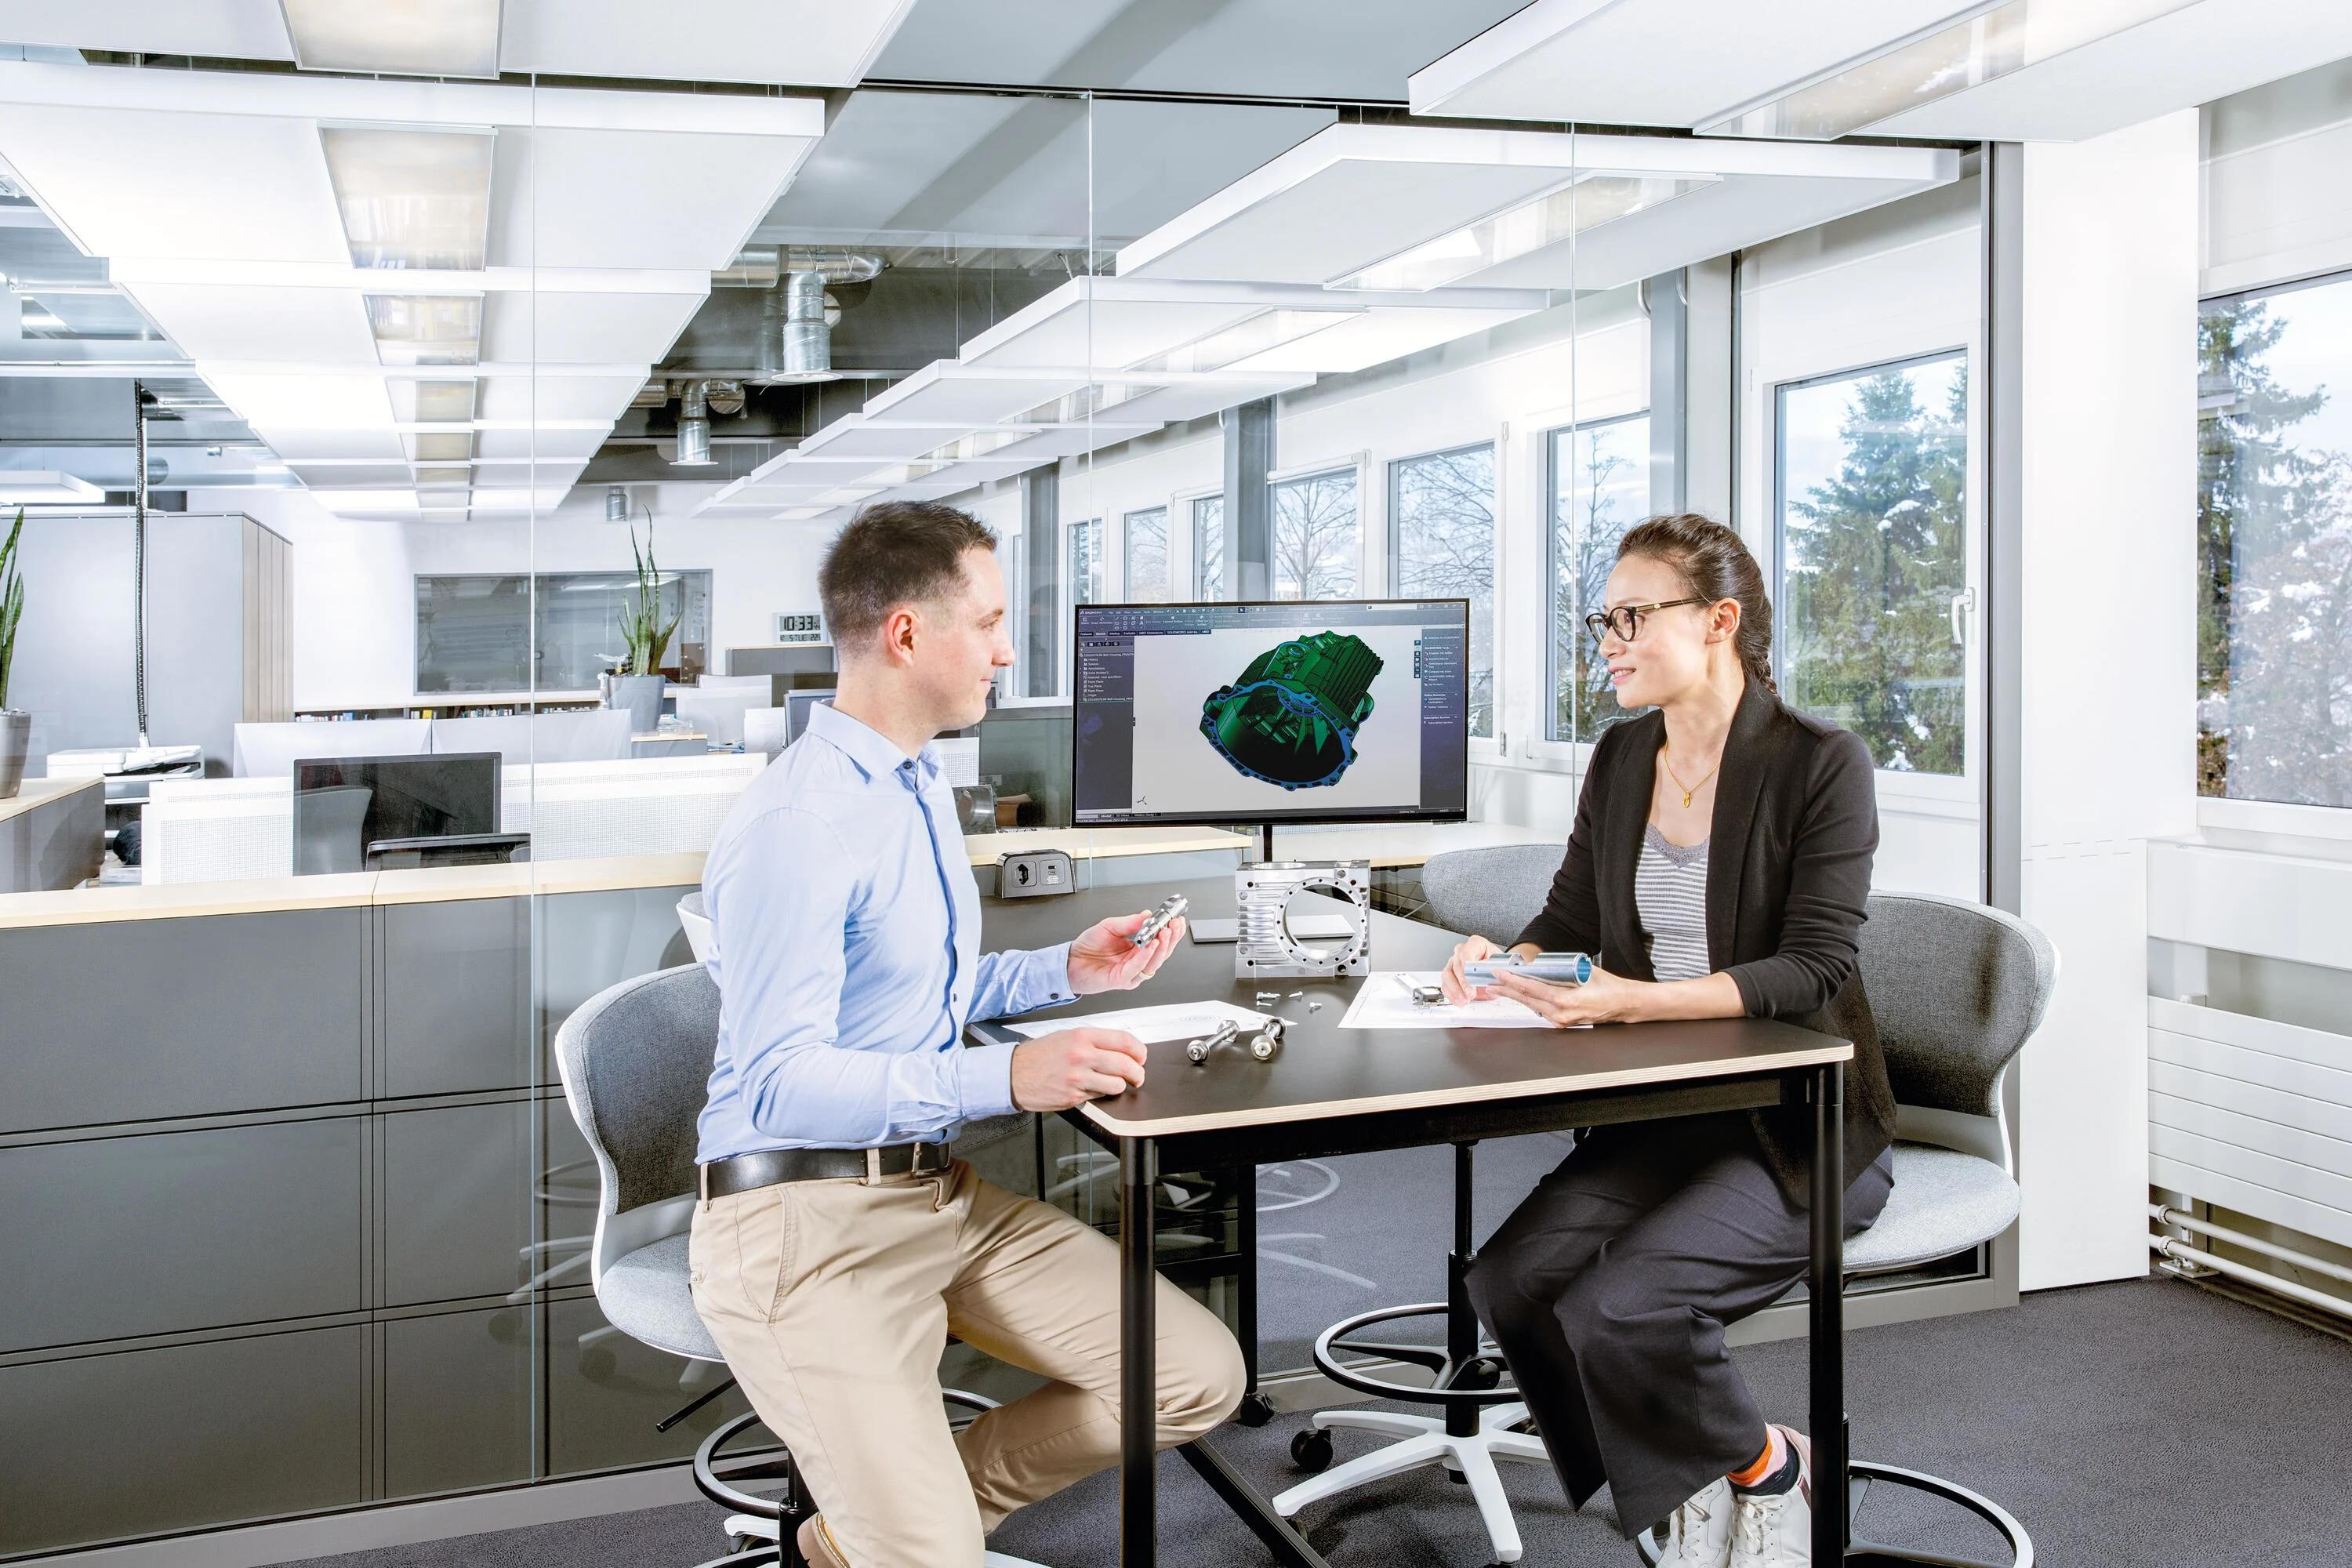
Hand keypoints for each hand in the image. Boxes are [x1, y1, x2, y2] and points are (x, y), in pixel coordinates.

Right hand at [1011, 1027, 1147, 1110]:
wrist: (1013, 1074)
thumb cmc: (1039, 1055)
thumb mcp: (1067, 1036)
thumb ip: (1094, 1041)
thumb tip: (1121, 1049)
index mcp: (1082, 1036)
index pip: (1124, 1040)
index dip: (1139, 1050)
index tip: (1141, 1056)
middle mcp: (1081, 1055)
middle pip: (1126, 1065)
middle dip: (1138, 1073)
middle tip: (1138, 1076)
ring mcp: (1078, 1078)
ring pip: (1117, 1085)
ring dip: (1120, 1086)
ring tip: (1115, 1084)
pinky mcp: (1074, 1096)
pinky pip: (1100, 1097)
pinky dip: (1101, 1095)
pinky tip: (1092, 1089)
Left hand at [1067, 909, 1186, 994]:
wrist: (1070, 961)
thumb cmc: (1087, 947)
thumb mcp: (1110, 926)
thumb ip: (1129, 922)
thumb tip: (1147, 915)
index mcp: (1137, 949)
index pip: (1160, 941)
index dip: (1170, 931)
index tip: (1175, 919)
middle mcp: (1137, 961)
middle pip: (1162, 953)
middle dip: (1171, 939)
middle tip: (1174, 925)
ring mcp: (1131, 972)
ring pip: (1154, 962)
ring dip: (1162, 947)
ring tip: (1165, 933)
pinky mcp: (1122, 979)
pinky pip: (1138, 968)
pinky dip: (1146, 956)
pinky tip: (1150, 945)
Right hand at [1440, 936, 1538, 1003]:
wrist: (1499, 969)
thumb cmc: (1500, 964)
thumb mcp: (1503, 965)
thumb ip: (1499, 969)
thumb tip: (1503, 973)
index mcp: (1476, 944)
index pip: (1467, 952)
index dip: (1467, 965)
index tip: (1470, 976)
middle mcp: (1462, 951)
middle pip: (1455, 965)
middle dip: (1462, 982)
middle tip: (1470, 993)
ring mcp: (1454, 963)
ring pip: (1447, 975)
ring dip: (1455, 990)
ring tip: (1463, 1000)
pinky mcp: (1451, 975)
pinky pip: (1446, 984)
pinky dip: (1451, 994)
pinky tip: (1458, 1001)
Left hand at [1489, 964, 1643, 1026]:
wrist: (1624, 1004)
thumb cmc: (1610, 988)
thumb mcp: (1586, 971)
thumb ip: (1563, 969)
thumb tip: (1541, 964)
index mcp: (1566, 1000)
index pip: (1532, 988)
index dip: (1513, 980)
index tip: (1500, 974)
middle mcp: (1561, 1013)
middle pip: (1526, 1000)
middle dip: (1506, 990)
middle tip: (1491, 982)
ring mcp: (1562, 1020)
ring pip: (1532, 1006)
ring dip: (1515, 997)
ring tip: (1499, 989)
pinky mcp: (1564, 1023)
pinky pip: (1541, 1011)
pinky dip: (1530, 1002)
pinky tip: (1520, 996)